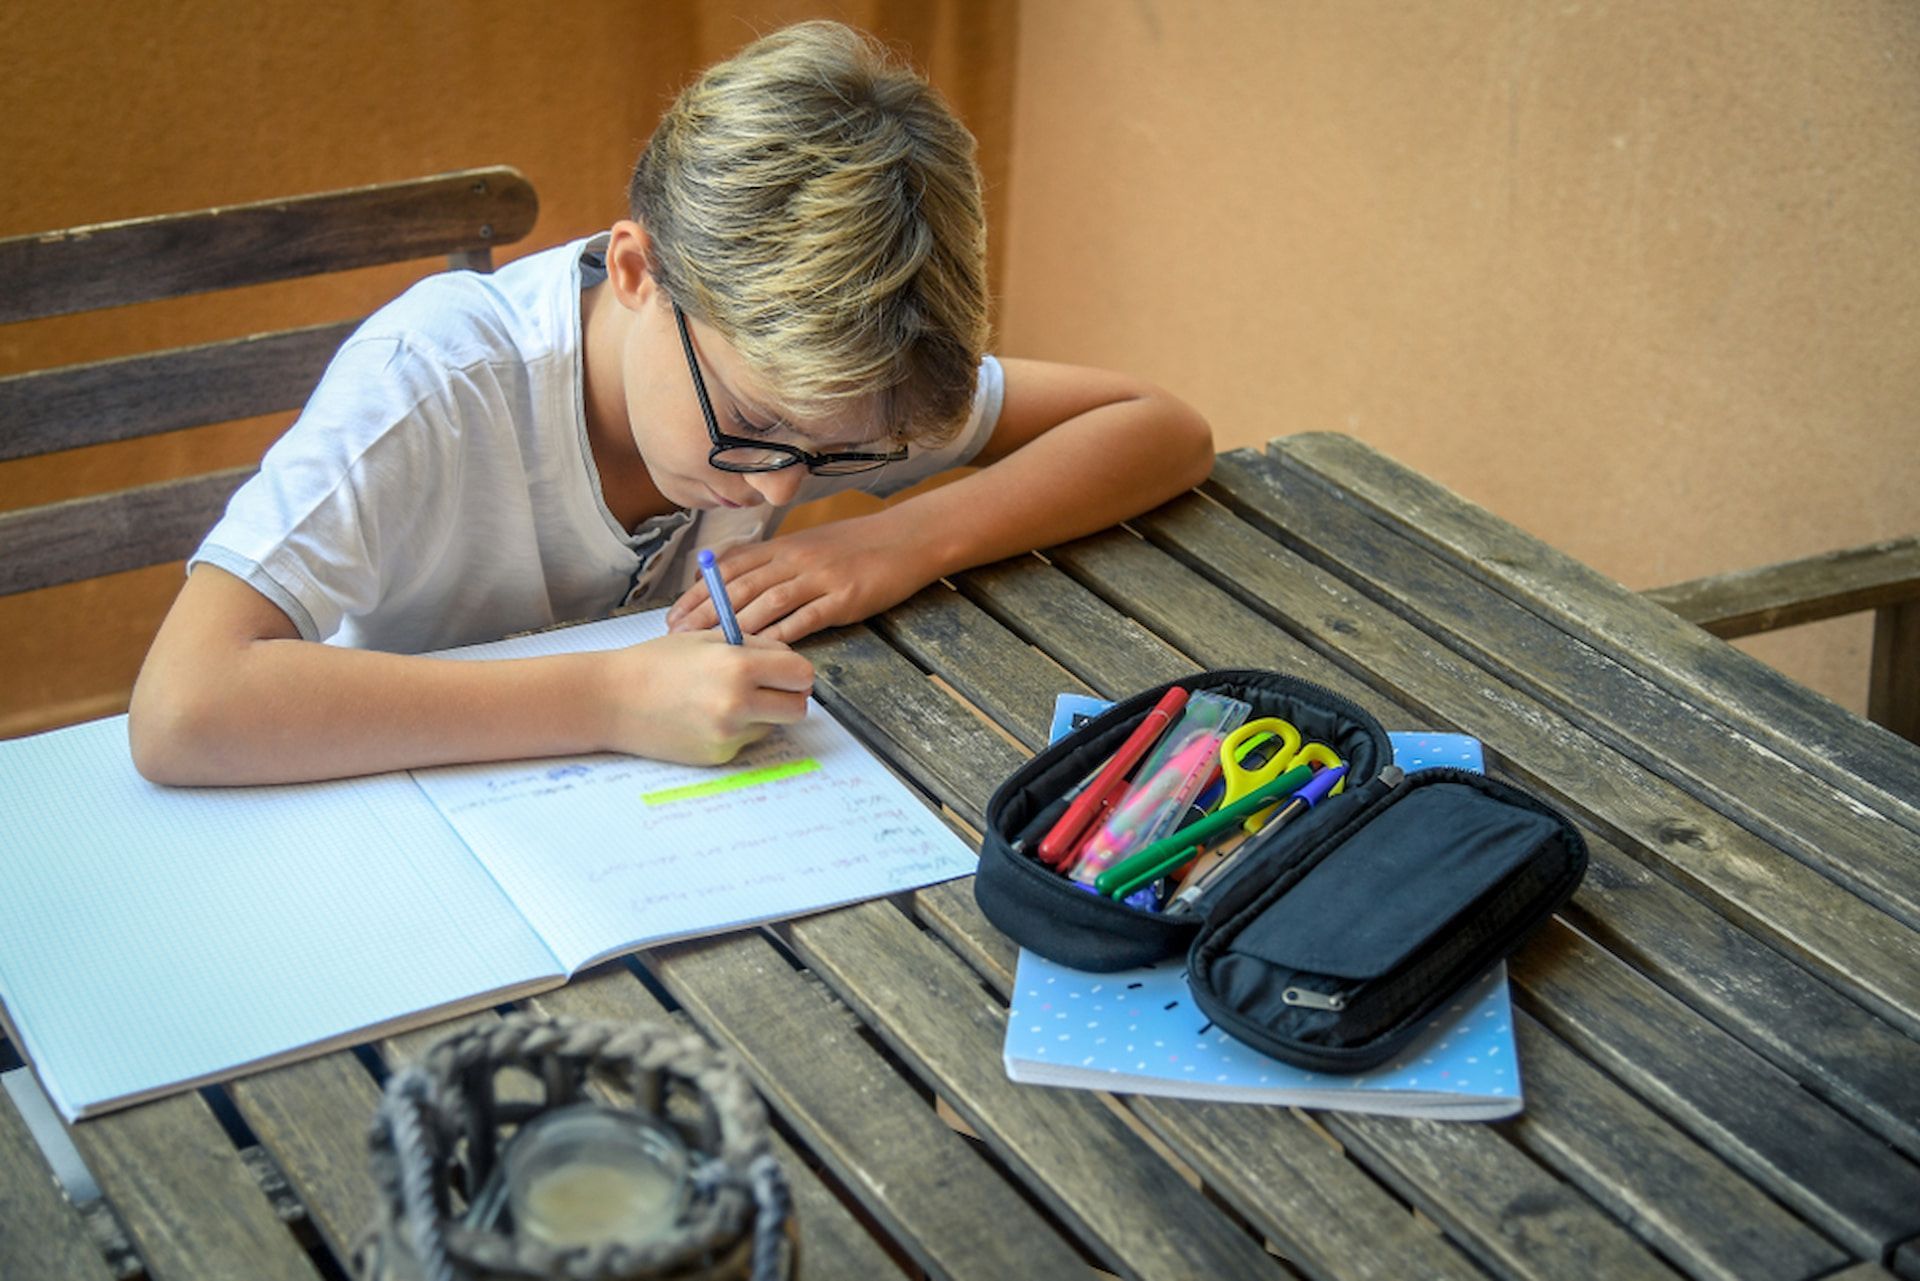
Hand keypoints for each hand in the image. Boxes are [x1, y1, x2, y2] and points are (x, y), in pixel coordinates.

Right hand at [598, 630, 813, 764]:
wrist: (611, 700)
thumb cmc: (656, 663)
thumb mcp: (708, 639)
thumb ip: (755, 648)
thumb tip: (790, 663)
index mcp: (739, 667)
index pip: (801, 674)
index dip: (795, 671)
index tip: (783, 670)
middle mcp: (738, 704)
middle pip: (798, 708)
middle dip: (788, 697)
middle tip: (768, 688)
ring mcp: (728, 734)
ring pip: (773, 726)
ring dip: (762, 714)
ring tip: (724, 699)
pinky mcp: (718, 755)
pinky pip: (747, 741)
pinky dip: (737, 729)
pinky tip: (706, 716)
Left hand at [665, 518, 933, 643]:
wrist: (906, 538)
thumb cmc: (856, 545)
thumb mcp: (808, 544)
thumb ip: (772, 562)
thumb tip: (732, 579)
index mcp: (783, 546)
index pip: (728, 568)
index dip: (697, 592)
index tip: (674, 615)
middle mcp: (795, 559)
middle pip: (740, 586)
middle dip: (705, 613)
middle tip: (679, 637)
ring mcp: (820, 577)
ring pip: (768, 601)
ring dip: (736, 626)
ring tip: (711, 648)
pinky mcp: (844, 598)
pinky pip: (808, 617)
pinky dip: (783, 634)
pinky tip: (764, 650)